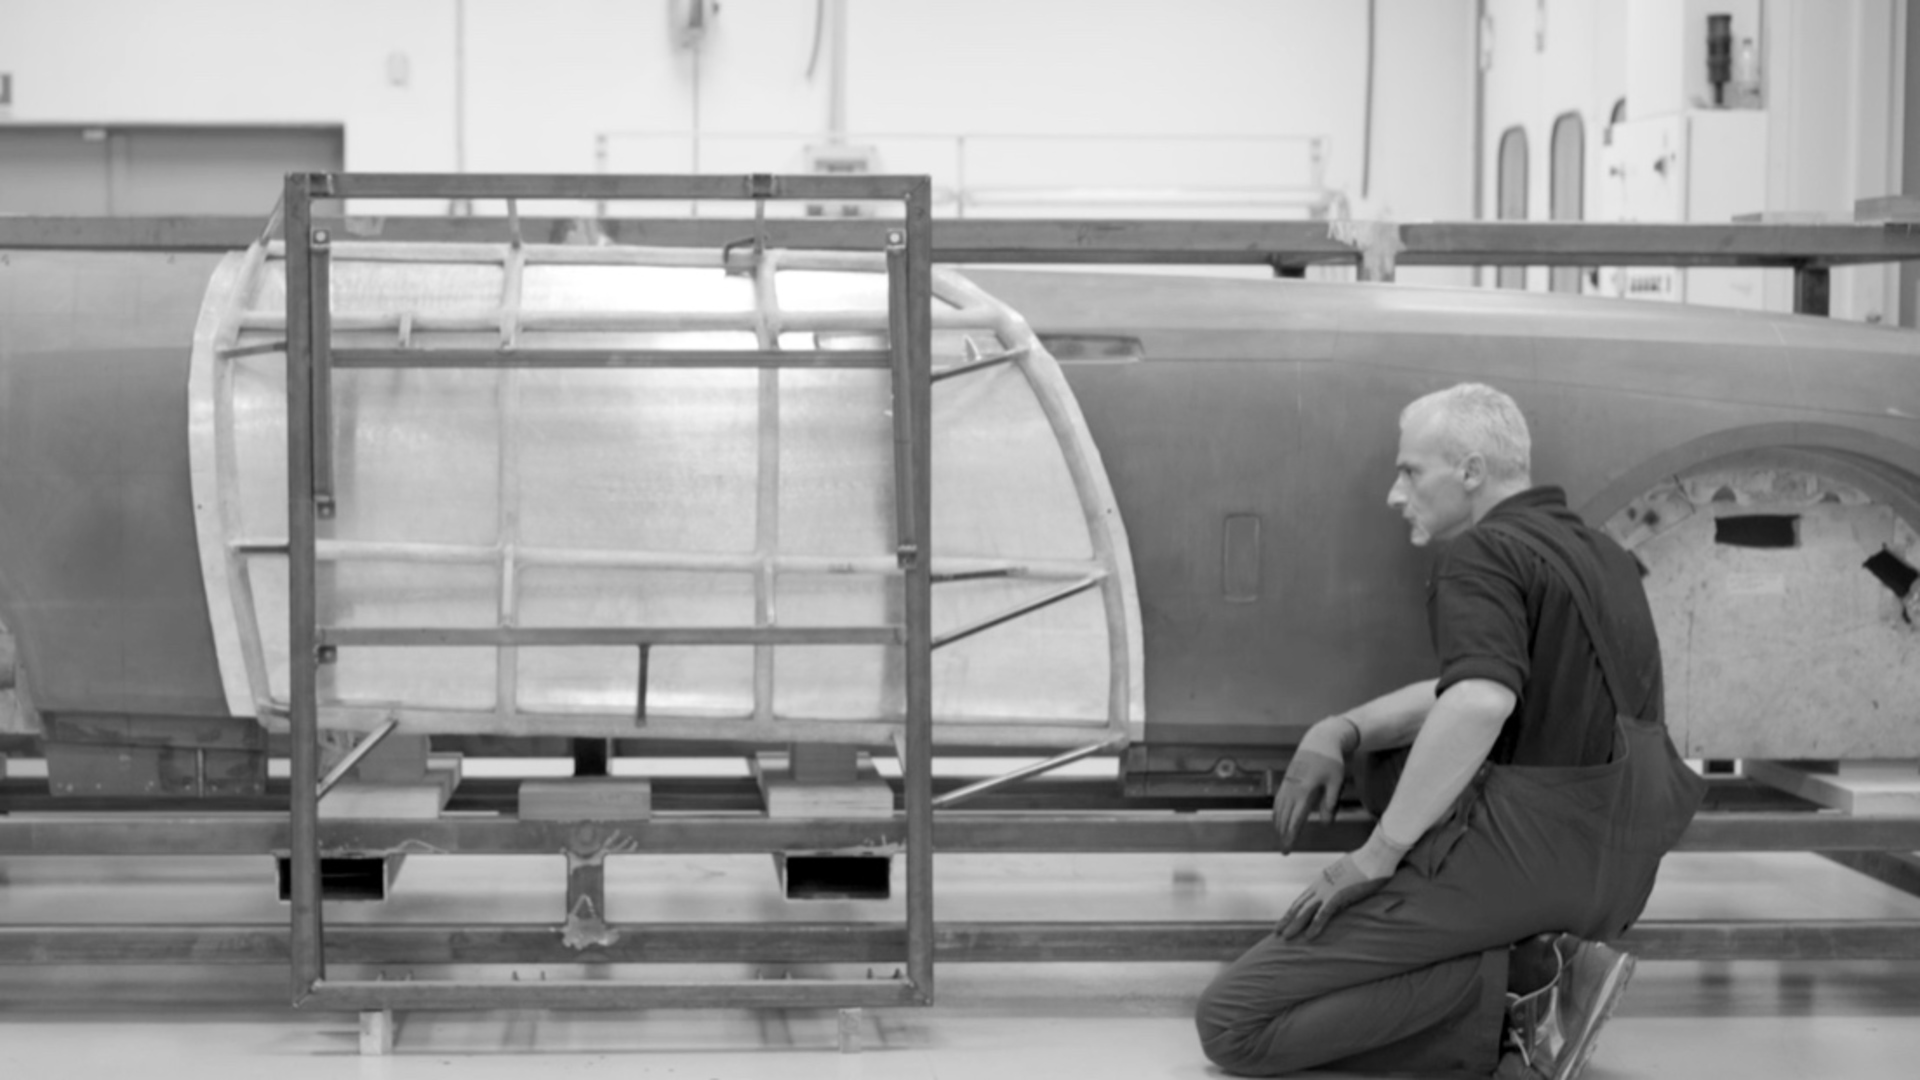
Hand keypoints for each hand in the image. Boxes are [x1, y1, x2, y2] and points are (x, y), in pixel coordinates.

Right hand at [1272, 716, 1359, 853]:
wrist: (1319, 741)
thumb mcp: (1336, 782)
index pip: (1295, 819)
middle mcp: (1292, 789)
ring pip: (1278, 809)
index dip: (1291, 836)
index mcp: (1305, 791)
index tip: (1288, 849)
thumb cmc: (1331, 762)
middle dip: (1283, 835)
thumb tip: (1325, 824)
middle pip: (1284, 817)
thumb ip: (1331, 804)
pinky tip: (1278, 820)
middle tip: (1284, 850)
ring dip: (1278, 825)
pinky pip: (1278, 801)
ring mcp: (1287, 784)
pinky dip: (1277, 813)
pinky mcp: (1286, 780)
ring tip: (1281, 838)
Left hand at [1277, 830, 1407, 940]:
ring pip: (1305, 911)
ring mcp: (1327, 890)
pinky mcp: (1337, 895)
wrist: (1374, 855)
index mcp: (1323, 879)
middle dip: (1287, 919)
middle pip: (1299, 905)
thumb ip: (1341, 883)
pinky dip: (1315, 926)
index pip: (1303, 898)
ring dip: (1294, 925)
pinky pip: (1323, 913)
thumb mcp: (1348, 873)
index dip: (1293, 910)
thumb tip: (1343, 890)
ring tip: (1285, 937)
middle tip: (1276, 932)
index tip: (1285, 919)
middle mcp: (1321, 885)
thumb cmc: (1367, 863)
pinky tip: (1309, 936)